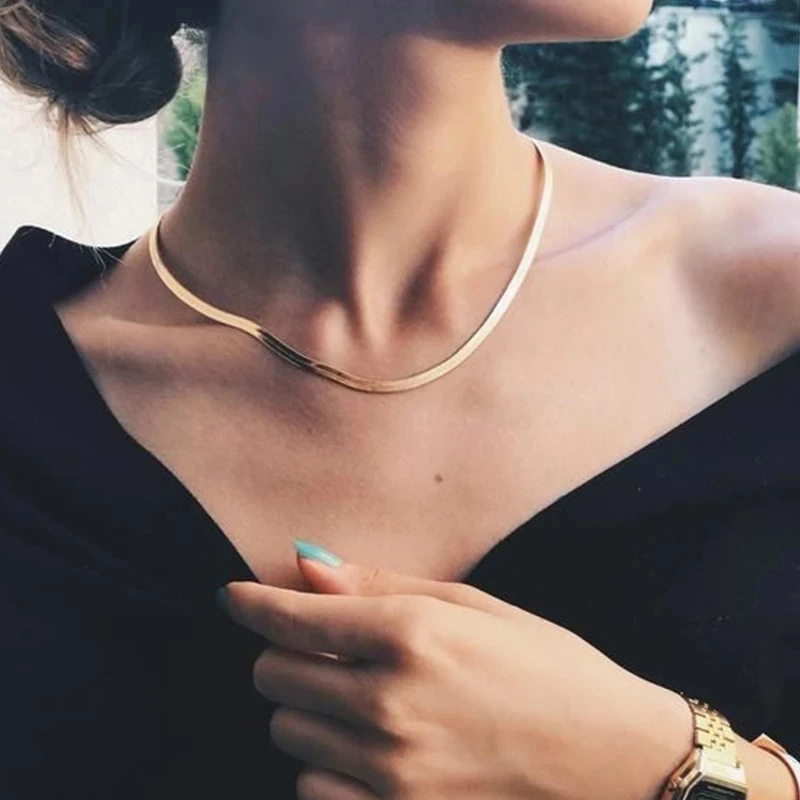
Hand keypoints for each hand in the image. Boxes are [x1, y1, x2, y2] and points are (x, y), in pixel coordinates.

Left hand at [218, 552, 692, 799]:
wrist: (607, 754)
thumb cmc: (543, 663)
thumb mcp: (469, 604)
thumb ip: (378, 586)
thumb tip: (305, 563)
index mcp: (410, 636)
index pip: (291, 618)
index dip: (251, 603)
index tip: (233, 597)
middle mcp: (390, 704)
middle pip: (274, 676)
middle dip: (287, 654)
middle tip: (326, 648)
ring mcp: (392, 772)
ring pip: (287, 734)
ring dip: (307, 710)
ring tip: (356, 698)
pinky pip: (311, 791)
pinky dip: (324, 765)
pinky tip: (365, 748)